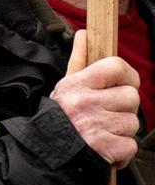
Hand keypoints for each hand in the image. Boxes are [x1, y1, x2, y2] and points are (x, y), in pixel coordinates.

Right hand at [51, 30, 139, 165]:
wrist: (51, 151)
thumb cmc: (61, 115)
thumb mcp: (66, 85)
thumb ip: (79, 59)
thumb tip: (84, 33)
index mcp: (79, 84)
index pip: (116, 67)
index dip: (128, 74)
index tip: (126, 82)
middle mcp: (88, 103)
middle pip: (131, 97)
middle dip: (125, 106)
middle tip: (110, 110)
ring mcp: (99, 127)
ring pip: (133, 122)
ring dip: (123, 128)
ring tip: (106, 129)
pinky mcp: (109, 149)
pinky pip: (132, 144)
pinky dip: (123, 148)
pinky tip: (108, 145)